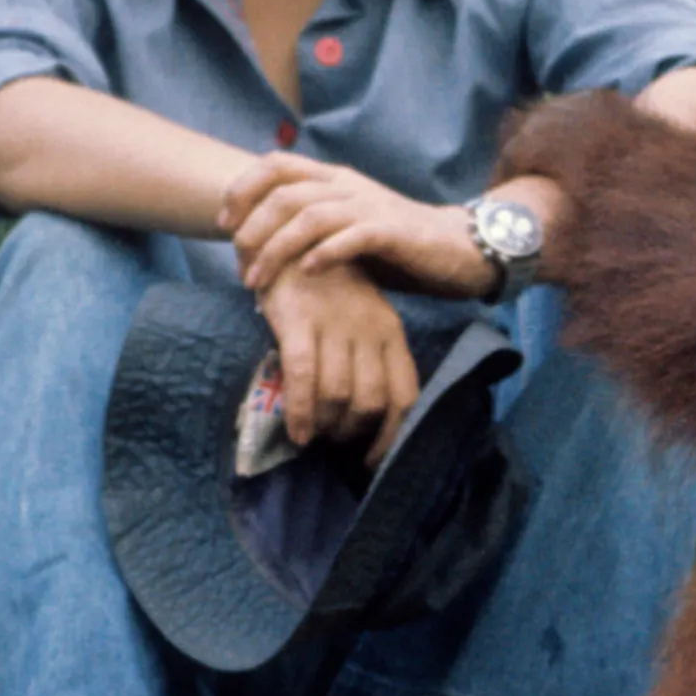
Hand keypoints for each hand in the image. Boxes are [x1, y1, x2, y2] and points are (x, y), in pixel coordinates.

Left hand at [221, 155, 487, 299]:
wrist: (456, 248)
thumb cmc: (394, 245)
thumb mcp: (345, 228)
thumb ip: (310, 229)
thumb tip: (257, 248)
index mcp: (334, 179)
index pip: (277, 164)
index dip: (243, 188)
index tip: (223, 223)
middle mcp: (348, 186)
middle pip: (286, 192)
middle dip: (252, 227)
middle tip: (237, 262)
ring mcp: (370, 206)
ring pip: (310, 216)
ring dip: (277, 248)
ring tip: (258, 279)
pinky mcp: (392, 231)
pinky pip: (351, 237)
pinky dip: (324, 253)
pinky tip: (306, 273)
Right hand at [256, 261, 421, 459]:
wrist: (290, 238)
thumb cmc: (329, 289)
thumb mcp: (363, 319)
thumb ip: (370, 359)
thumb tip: (368, 416)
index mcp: (391, 331)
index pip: (405, 394)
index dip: (392, 434)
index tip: (373, 457)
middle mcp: (370, 330)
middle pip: (372, 401)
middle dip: (353, 432)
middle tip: (334, 440)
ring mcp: (335, 326)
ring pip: (339, 395)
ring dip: (326, 426)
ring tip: (314, 434)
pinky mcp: (300, 323)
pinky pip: (303, 379)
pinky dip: (301, 413)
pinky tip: (296, 433)